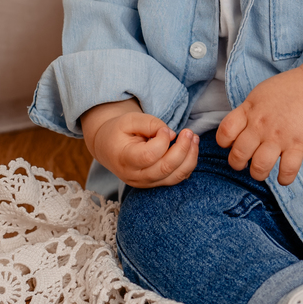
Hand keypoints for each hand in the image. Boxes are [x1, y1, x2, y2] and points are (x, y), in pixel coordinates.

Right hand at [82, 99, 198, 187]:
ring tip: (194, 138)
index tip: (164, 129)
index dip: (162, 141)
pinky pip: (177, 178)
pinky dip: (188, 164)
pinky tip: (190, 147)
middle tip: (188, 132)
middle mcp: (135, 176)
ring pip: (175, 177)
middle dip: (183, 149)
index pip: (149, 156)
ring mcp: (146, 183)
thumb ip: (150, 124)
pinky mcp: (155, 183)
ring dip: (190, 157)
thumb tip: (172, 135)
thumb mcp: (129, 119)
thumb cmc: (119, 131)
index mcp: (124, 159)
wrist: (108, 147)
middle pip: (165, 169)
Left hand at [216, 51, 302, 186]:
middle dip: (238, 164)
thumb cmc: (285, 90)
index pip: (224, 133)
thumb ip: (244, 114)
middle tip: (246, 162)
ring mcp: (279, 137)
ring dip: (258, 174)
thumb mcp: (257, 95)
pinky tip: (283, 176)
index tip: (232, 143)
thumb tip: (235, 135)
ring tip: (262, 170)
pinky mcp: (298, 145)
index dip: (224, 143)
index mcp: (248, 111)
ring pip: (259, 167)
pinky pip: (287, 170)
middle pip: (238, 155)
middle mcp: (260, 126)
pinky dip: (284, 179)